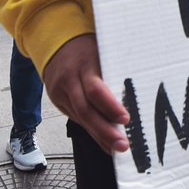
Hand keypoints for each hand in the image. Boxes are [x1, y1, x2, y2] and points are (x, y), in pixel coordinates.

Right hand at [43, 34, 130, 154]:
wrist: (53, 40)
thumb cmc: (86, 44)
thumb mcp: (102, 50)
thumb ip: (114, 69)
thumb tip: (135, 93)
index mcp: (83, 64)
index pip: (95, 90)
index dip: (110, 107)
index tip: (125, 119)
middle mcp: (69, 80)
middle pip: (85, 110)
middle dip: (105, 131)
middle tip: (122, 145)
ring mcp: (60, 91)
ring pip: (79, 118)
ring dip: (99, 135)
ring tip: (116, 149)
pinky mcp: (57, 100)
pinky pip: (75, 118)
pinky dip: (91, 130)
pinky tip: (104, 141)